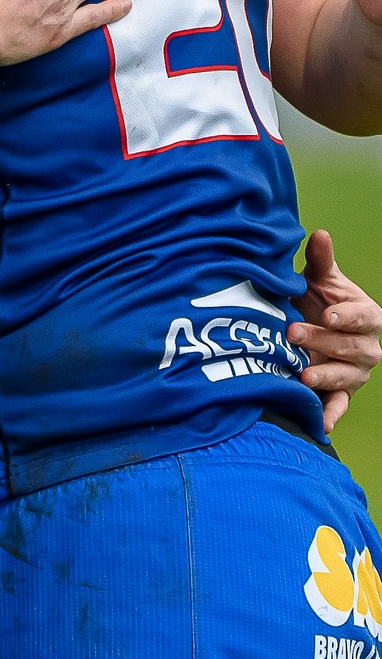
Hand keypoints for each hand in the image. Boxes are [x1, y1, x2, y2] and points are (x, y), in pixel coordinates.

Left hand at [289, 228, 381, 433]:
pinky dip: (332, 415)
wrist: (308, 326)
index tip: (327, 314)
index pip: (364, 317)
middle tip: (291, 333)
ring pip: (346, 376)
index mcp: (367, 316)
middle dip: (322, 341)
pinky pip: (340, 405)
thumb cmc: (317, 301)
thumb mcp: (319, 280)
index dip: (347, 316)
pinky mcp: (342, 393)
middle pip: (350, 347)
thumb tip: (320, 234)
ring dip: (324, 375)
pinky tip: (321, 424)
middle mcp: (367, 347)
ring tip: (301, 374)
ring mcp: (356, 373)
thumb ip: (321, 260)